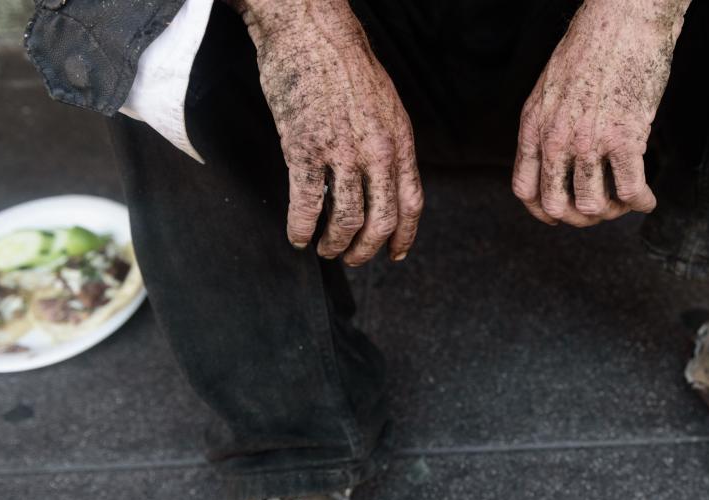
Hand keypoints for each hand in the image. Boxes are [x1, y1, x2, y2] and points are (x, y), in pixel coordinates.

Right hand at [231, 0, 422, 263]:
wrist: (312, 31)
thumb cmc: (346, 66)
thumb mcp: (387, 106)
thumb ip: (390, 144)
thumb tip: (388, 178)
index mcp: (400, 142)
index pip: (411, 204)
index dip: (404, 237)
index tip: (395, 254)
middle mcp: (376, 153)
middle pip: (380, 222)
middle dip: (365, 250)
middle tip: (351, 259)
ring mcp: (341, 153)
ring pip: (344, 220)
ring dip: (334, 244)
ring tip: (324, 249)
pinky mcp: (303, 149)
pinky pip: (305, 203)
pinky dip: (300, 227)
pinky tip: (296, 236)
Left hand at [512, 0, 690, 226]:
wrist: (623, 19)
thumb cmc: (593, 47)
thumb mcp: (551, 87)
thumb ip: (549, 124)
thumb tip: (559, 157)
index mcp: (534, 125)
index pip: (526, 189)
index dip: (544, 211)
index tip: (563, 214)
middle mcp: (556, 137)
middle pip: (557, 206)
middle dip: (579, 218)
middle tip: (600, 209)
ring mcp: (588, 140)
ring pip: (592, 205)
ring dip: (613, 212)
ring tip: (626, 202)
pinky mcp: (624, 138)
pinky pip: (631, 191)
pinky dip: (641, 203)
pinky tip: (647, 200)